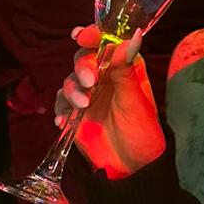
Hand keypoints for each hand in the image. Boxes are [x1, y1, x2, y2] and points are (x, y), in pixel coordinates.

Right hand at [56, 26, 165, 178]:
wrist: (132, 168)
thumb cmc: (142, 132)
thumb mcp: (136, 101)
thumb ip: (127, 70)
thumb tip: (132, 36)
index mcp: (124, 67)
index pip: (106, 43)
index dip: (92, 35)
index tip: (81, 36)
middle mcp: (105, 76)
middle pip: (83, 58)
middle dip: (82, 67)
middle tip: (89, 83)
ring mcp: (89, 94)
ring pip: (70, 80)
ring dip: (72, 90)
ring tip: (82, 107)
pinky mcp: (75, 112)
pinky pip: (61, 103)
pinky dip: (61, 109)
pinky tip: (64, 121)